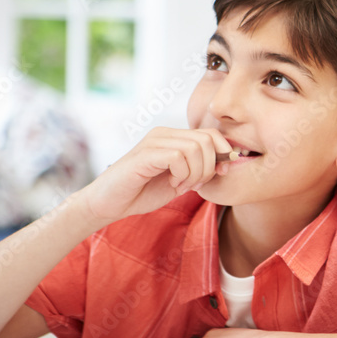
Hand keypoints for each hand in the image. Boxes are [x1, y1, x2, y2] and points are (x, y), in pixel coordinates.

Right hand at [80, 127, 232, 226]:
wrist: (109, 204)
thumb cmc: (142, 192)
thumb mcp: (180, 181)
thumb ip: (200, 170)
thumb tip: (227, 162)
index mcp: (173, 137)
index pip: (211, 134)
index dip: (222, 154)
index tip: (219, 174)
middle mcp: (164, 134)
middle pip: (207, 140)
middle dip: (209, 167)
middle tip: (194, 184)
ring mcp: (154, 141)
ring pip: (195, 148)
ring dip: (195, 173)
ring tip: (181, 185)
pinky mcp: (145, 154)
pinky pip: (178, 157)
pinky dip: (182, 174)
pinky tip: (172, 184)